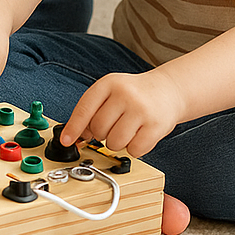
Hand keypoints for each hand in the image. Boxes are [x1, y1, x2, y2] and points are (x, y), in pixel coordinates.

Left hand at [61, 70, 184, 159]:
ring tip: (128, 129)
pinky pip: (134, 151)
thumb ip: (93, 109)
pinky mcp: (156, 126)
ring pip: (114, 143)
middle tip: (114, 125)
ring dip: (118, 143)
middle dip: (102, 134)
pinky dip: (135, 148)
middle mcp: (125, 94)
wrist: (168, 90)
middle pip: (99, 129)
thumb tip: (76, 136)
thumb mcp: (111, 91)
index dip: (73, 127)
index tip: (66, 141)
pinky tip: (140, 134)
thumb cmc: (135, 94)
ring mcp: (141, 110)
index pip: (85, 108)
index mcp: (109, 83)